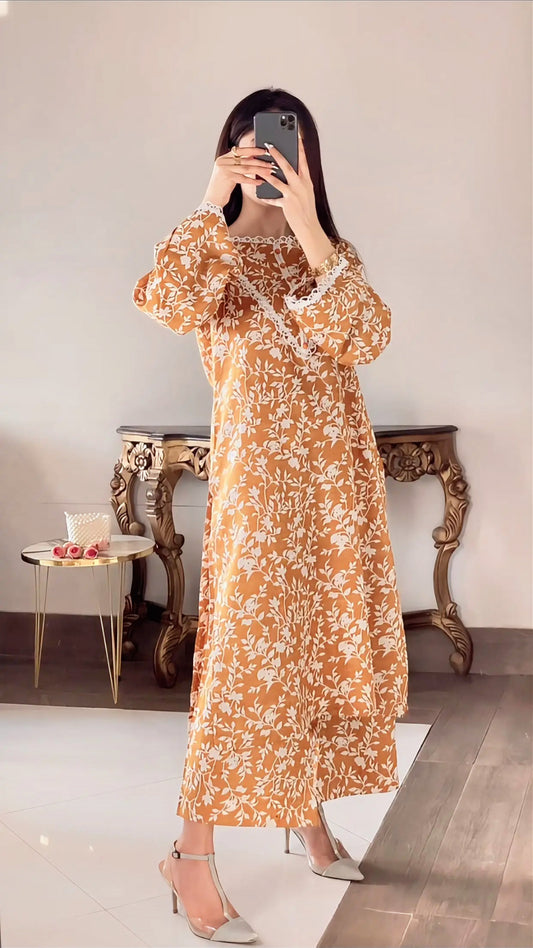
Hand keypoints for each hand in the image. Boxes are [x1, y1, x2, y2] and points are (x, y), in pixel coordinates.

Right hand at [202, 145, 273, 207]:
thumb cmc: (222, 187)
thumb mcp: (228, 173)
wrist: (212, 200)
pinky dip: (253, 180)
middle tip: (270, 163)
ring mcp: (224, 169)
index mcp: (223, 158)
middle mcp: (222, 162)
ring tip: (269, 171)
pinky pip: (244, 178)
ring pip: (246, 168)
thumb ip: (236, 164)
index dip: (252, 150)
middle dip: (259, 161)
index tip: (263, 150)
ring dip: (259, 170)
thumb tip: (253, 158)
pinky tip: (261, 182)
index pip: (240, 150)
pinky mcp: (227, 178)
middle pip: (245, 159)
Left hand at [260, 135, 334, 268]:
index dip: (299, 147)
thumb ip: (300, 180)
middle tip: (269, 144)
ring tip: (259, 163)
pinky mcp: (287, 204)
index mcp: (307, 180)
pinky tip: (258, 190)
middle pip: (288, 166)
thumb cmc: (306, 209)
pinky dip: (266, 194)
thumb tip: (292, 169)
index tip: (296, 136)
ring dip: (267, 170)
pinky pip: (273, 197)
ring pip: (278, 179)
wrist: (309, 227)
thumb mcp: (307, 192)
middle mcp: (301, 185)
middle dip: (278, 154)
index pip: (303, 160)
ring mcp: (294, 194)